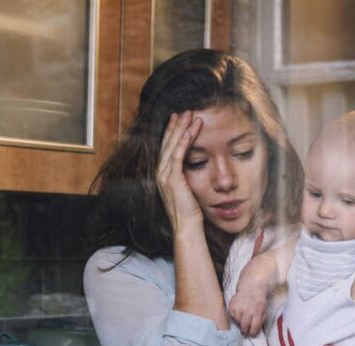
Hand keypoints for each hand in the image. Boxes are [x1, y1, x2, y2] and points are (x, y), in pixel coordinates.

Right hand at [155, 111, 203, 231]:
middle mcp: (160, 172)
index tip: (179, 119)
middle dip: (176, 125)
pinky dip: (185, 141)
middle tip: (184, 111)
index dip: (172, 132)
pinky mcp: (172, 179)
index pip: (167, 147)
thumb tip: (194, 164)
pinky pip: (178, 155)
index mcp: (163, 174)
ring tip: (190, 115)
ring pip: (172, 145)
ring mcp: (164, 175)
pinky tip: (191, 130)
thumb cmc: (190, 210)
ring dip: (181, 129)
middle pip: (167, 142)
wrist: (187, 225)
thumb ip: (186, 174)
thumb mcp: (187, 188)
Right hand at [228, 289, 266, 335]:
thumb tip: (256, 330)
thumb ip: (261, 321)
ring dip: (239, 323)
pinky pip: (232, 316)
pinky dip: (235, 317)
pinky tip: (238, 313)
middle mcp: (247, 310)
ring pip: (237, 322)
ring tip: (242, 319)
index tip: (252, 334)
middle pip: (244, 326)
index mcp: (257, 312)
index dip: (253, 333)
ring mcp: (238, 308)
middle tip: (245, 331)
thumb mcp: (264, 311)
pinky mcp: (232, 305)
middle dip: (245, 330)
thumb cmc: (258, 302)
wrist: (251, 288)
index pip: (254, 327)